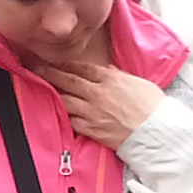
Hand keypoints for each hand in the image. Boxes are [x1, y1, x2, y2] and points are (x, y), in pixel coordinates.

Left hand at [30, 48, 163, 149]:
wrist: (156, 132)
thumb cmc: (153, 106)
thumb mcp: (138, 82)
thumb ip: (118, 76)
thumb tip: (107, 71)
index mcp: (110, 79)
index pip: (83, 68)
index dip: (67, 63)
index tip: (55, 60)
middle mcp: (97, 94)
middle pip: (68, 81)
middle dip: (50, 73)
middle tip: (35, 68)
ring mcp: (92, 112)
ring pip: (66, 100)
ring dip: (53, 93)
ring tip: (41, 88)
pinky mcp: (92, 130)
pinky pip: (72, 121)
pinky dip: (64, 116)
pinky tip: (58, 112)